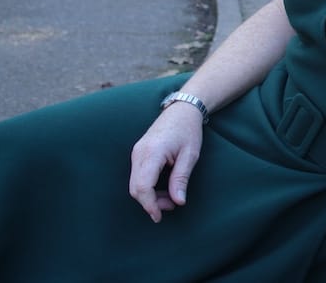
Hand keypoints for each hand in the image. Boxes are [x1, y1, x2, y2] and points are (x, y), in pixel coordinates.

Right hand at [129, 104, 204, 221]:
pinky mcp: (138, 154)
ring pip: (135, 184)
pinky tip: (164, 188)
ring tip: (171, 197)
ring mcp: (136, 152)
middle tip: (172, 206)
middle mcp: (139, 153)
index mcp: (152, 152)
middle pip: (135, 188)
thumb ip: (181, 179)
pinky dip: (148, 187)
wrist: (182, 110)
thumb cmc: (188, 130)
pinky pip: (138, 176)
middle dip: (151, 202)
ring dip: (150, 196)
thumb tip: (178, 202)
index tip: (159, 216)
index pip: (142, 186)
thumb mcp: (190, 156)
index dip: (149, 205)